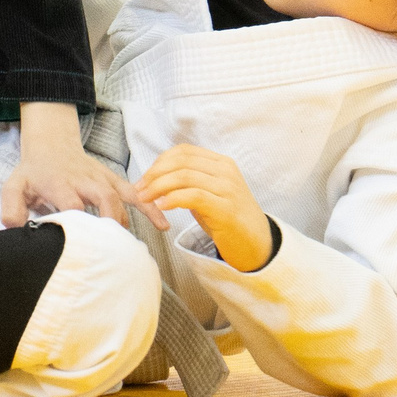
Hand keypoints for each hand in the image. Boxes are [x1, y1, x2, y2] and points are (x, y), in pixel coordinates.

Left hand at [1, 101, 163, 229]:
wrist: (51, 145)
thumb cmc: (34, 172)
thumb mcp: (14, 186)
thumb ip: (11, 207)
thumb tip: (15, 229)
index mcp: (61, 183)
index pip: (72, 201)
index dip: (78, 218)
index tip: (83, 242)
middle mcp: (85, 180)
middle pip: (104, 197)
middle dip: (110, 218)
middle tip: (113, 246)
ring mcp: (102, 179)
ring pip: (122, 195)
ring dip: (130, 218)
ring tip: (135, 245)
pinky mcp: (113, 181)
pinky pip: (136, 193)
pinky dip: (151, 207)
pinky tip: (163, 224)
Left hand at [136, 143, 273, 273]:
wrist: (257, 245)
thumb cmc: (229, 220)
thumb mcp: (210, 194)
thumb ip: (191, 181)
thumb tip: (159, 176)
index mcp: (222, 163)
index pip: (184, 152)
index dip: (160, 161)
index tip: (145, 177)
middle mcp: (226, 171)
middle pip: (181, 162)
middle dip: (154, 173)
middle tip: (139, 188)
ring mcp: (228, 189)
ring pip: (184, 176)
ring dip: (158, 187)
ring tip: (145, 198)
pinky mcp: (225, 209)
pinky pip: (193, 196)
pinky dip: (172, 199)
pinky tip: (160, 206)